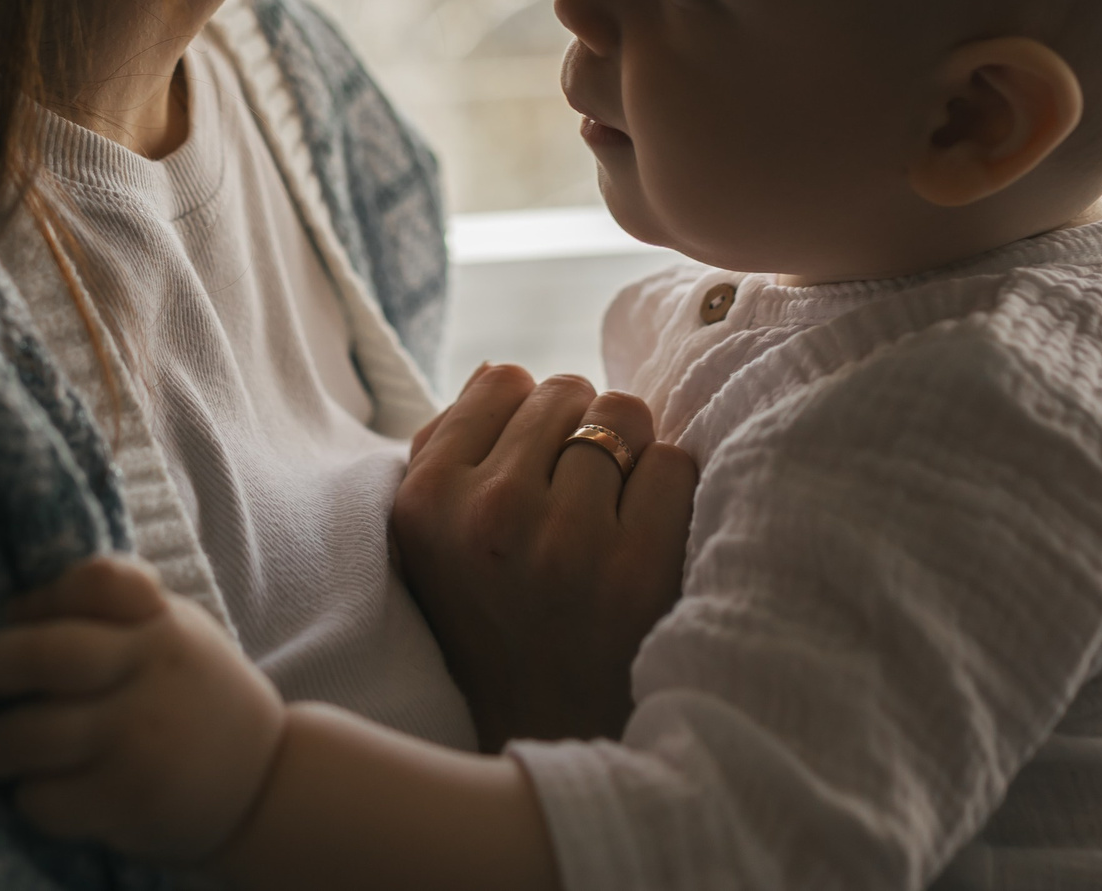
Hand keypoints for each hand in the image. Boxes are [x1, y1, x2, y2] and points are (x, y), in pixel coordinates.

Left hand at [0, 554, 285, 864]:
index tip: (17, 617)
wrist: (263, 782)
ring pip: (26, 737)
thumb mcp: (171, 630)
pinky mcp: (126, 805)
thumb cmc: (192, 693)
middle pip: (43, 655)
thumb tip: (12, 611)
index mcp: (160, 626)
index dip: (39, 597)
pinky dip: (30, 796)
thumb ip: (106, 606)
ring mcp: (138, 744)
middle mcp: (150, 678)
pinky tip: (46, 788)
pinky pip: (42, 799)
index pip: (95, 581)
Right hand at [391, 366, 697, 748]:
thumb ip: (446, 448)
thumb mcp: (433, 541)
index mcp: (427, 500)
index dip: (529, 416)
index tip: (533, 464)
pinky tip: (645, 537)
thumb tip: (495, 372)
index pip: (503, 379)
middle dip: (580, 430)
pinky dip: (669, 491)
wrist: (553, 729)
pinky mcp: (640, 569)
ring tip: (612, 510)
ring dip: (629, 454)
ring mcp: (568, 542)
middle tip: (577, 494)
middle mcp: (491, 514)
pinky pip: (673, 463)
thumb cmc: (496, 616)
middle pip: (567, 391)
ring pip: (625, 415)